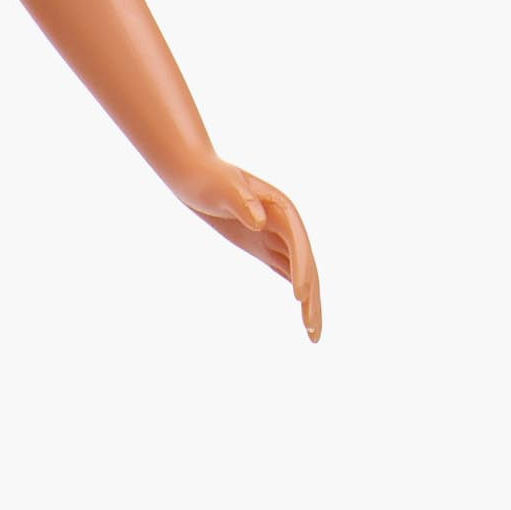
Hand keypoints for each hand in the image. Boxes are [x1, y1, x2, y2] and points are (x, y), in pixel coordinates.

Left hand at [171, 161, 322, 340]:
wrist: (197, 175)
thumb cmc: (209, 179)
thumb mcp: (224, 188)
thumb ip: (243, 203)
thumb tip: (259, 221)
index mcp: (281, 208)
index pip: (297, 243)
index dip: (301, 269)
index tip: (299, 297)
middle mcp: (285, 224)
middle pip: (306, 263)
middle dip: (311, 298)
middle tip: (313, 331)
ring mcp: (276, 236)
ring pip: (299, 271)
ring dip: (308, 302)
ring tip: (312, 334)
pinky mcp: (264, 246)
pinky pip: (286, 270)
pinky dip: (296, 291)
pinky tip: (303, 312)